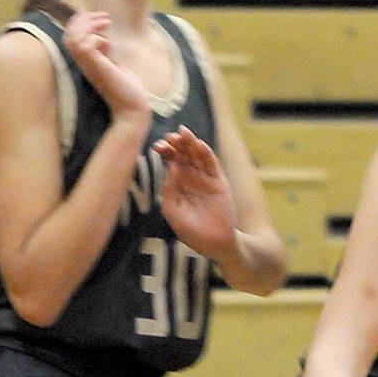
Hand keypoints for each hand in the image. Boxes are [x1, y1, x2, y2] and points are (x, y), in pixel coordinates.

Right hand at [63, 11, 152, 126]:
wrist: (133, 107)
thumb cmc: (126, 88)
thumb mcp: (114, 62)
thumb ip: (106, 50)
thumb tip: (103, 34)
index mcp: (86, 62)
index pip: (71, 38)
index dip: (78, 23)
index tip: (92, 13)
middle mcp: (84, 64)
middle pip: (70, 36)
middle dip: (83, 20)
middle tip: (104, 16)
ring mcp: (89, 67)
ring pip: (75, 40)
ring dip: (89, 25)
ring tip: (106, 22)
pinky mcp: (97, 69)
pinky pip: (86, 47)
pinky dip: (96, 38)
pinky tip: (108, 42)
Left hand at [156, 125, 239, 260]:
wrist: (214, 243)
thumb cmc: (191, 230)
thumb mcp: (172, 211)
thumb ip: (169, 191)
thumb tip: (170, 167)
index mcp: (177, 183)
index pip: (170, 161)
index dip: (165, 152)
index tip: (158, 145)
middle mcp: (191, 177)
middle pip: (183, 154)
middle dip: (177, 144)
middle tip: (171, 136)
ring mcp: (205, 178)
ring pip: (197, 155)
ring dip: (191, 143)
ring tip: (184, 133)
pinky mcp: (219, 181)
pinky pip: (212, 164)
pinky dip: (206, 153)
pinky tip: (199, 145)